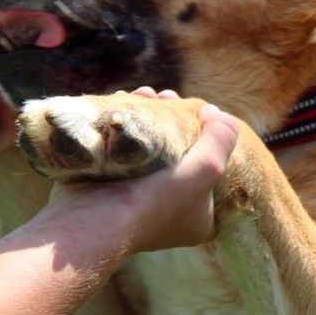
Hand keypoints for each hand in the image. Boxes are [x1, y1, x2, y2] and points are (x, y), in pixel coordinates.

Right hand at [126, 98, 239, 251]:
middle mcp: (173, 213)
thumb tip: (218, 115)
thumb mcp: (206, 168)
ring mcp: (140, 201)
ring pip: (153, 148)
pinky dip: (127, 126)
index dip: (209, 135)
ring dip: (150, 116)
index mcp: (200, 220)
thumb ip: (221, 139)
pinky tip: (124, 100)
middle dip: (176, 119)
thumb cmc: (155, 201)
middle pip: (183, 155)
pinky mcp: (111, 187)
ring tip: (144, 93)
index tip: (197, 109)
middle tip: (167, 96)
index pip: (215, 170)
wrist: (93, 221)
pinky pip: (126, 149)